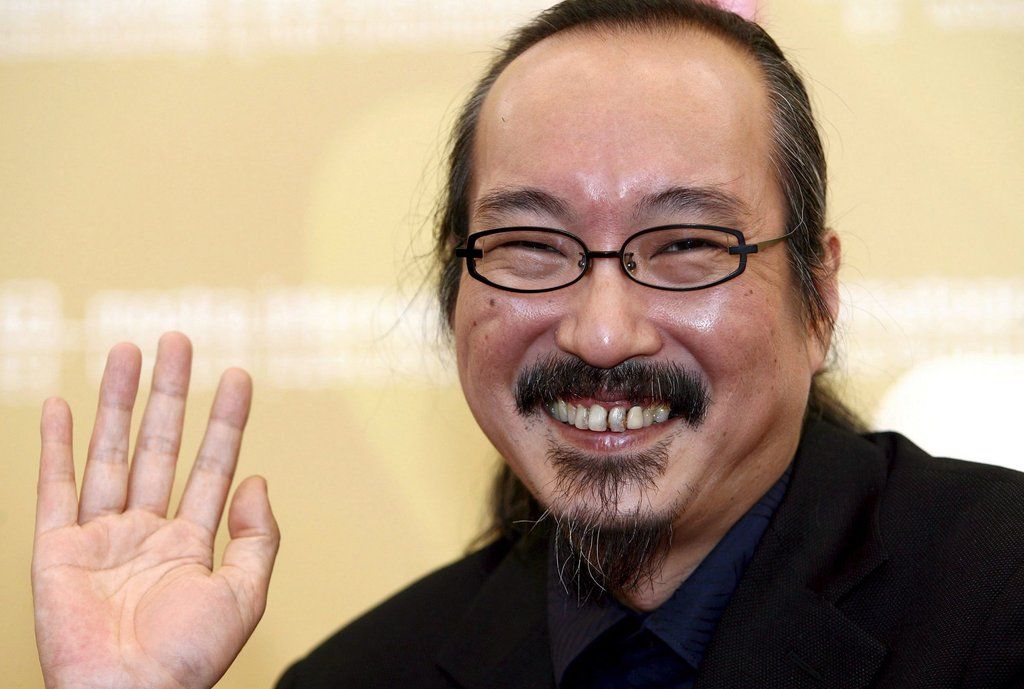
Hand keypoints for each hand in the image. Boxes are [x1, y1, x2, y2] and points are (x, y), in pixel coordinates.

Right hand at [31, 332, 279, 688]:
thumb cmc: (187, 660)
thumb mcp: (243, 595)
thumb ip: (257, 537)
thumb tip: (257, 480)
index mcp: (190, 542)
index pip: (211, 465)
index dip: (225, 420)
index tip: (237, 375)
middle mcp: (145, 530)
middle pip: (159, 445)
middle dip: (169, 393)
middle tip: (177, 340)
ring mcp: (100, 537)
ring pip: (110, 453)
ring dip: (117, 402)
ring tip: (128, 350)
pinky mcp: (57, 550)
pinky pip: (55, 487)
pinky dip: (56, 446)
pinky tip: (62, 406)